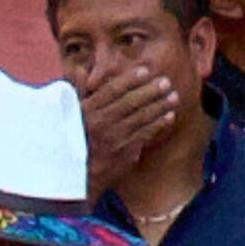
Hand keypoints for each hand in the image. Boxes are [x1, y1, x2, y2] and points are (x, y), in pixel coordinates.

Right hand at [78, 61, 178, 200]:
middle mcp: (101, 124)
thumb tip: (79, 70)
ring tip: (174, 96)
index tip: (145, 70)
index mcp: (87, 111)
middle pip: (130, 102)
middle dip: (150, 90)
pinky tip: (169, 115)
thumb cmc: (77, 139)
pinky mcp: (125, 152)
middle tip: (166, 82)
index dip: (130, 79)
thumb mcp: (70, 116)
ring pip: (141, 117)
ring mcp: (114, 139)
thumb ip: (78, 92)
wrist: (80, 175)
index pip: (111, 90)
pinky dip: (159, 124)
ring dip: (160, 106)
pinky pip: (146, 134)